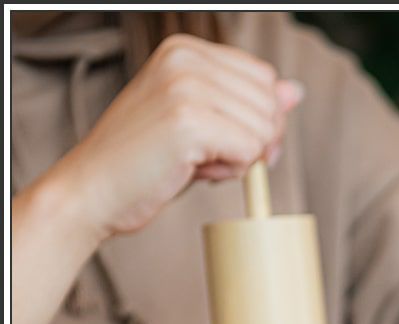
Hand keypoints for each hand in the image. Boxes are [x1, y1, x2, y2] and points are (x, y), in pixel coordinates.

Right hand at [52, 34, 300, 239]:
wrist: (93, 189)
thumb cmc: (147, 162)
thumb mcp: (203, 124)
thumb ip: (246, 103)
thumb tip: (295, 91)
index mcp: (185, 49)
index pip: (264, 78)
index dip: (259, 118)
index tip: (227, 141)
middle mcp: (185, 57)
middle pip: (270, 104)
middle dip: (251, 141)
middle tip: (207, 156)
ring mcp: (185, 86)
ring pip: (264, 130)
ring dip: (239, 159)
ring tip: (196, 162)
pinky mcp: (187, 121)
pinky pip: (249, 152)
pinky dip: (230, 172)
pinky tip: (194, 171)